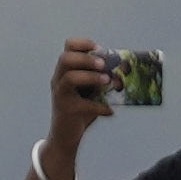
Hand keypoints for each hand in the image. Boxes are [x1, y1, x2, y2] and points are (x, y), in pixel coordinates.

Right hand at [43, 45, 118, 164]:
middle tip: (103, 64)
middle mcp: (59, 80)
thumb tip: (122, 71)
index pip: (67, 48)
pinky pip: (83, 105)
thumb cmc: (81, 110)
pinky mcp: (66, 110)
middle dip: (86, 58)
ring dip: (90, 77)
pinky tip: (110, 111)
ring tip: (107, 81)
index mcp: (65, 71)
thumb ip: (100, 80)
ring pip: (69, 78)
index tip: (98, 47)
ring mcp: (60, 95)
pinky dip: (100, 107)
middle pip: (65, 59)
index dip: (82, 44)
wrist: (66, 136)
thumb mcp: (91, 91)